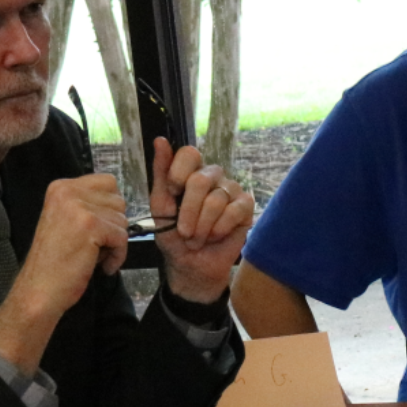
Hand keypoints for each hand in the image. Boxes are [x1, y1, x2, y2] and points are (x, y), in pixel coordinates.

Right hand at [14, 174, 131, 312]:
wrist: (39, 289)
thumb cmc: (54, 262)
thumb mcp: (66, 221)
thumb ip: (88, 207)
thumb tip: (119, 208)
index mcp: (60, 187)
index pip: (107, 183)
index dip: (109, 209)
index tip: (99, 230)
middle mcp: (68, 191)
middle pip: (118, 200)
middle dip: (113, 226)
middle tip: (96, 246)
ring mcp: (79, 207)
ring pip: (122, 219)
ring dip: (115, 242)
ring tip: (96, 257)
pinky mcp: (91, 225)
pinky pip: (122, 237)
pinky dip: (118, 256)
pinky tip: (102, 267)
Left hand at [151, 137, 252, 303]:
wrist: (191, 266)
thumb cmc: (174, 237)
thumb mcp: (160, 208)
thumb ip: (160, 175)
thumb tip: (160, 140)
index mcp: (190, 172)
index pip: (189, 153)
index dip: (178, 174)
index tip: (172, 194)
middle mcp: (213, 176)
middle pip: (200, 180)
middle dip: (188, 212)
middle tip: (184, 232)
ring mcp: (231, 190)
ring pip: (215, 200)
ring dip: (202, 227)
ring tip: (198, 239)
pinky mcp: (245, 207)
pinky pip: (234, 211)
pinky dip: (220, 229)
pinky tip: (216, 236)